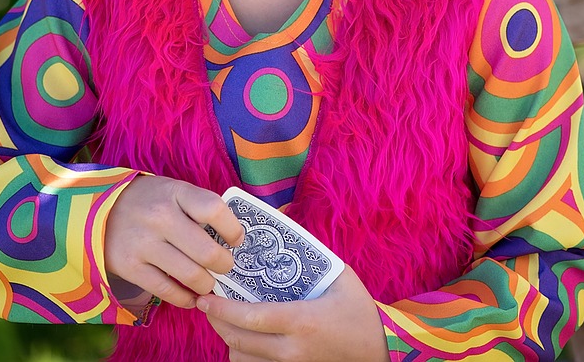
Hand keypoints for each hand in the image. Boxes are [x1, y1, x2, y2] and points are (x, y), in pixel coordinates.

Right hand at [104, 175, 244, 308]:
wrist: (96, 210)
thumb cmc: (148, 202)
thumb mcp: (172, 191)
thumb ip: (198, 208)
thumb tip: (230, 237)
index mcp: (175, 193)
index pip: (214, 210)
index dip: (232, 229)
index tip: (236, 240)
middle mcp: (160, 217)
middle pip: (207, 251)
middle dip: (224, 265)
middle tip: (225, 267)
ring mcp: (143, 244)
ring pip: (191, 275)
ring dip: (207, 284)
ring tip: (208, 282)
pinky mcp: (130, 267)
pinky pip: (167, 291)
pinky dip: (185, 299)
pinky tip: (191, 297)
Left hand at [198, 265, 389, 361]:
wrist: (377, 349)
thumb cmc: (358, 310)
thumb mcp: (340, 276)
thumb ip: (312, 257)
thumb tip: (284, 233)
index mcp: (303, 320)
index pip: (251, 317)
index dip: (223, 308)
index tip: (205, 296)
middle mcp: (293, 349)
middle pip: (239, 340)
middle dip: (216, 320)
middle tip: (206, 302)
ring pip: (242, 358)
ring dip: (228, 338)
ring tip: (222, 317)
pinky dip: (243, 354)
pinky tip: (243, 337)